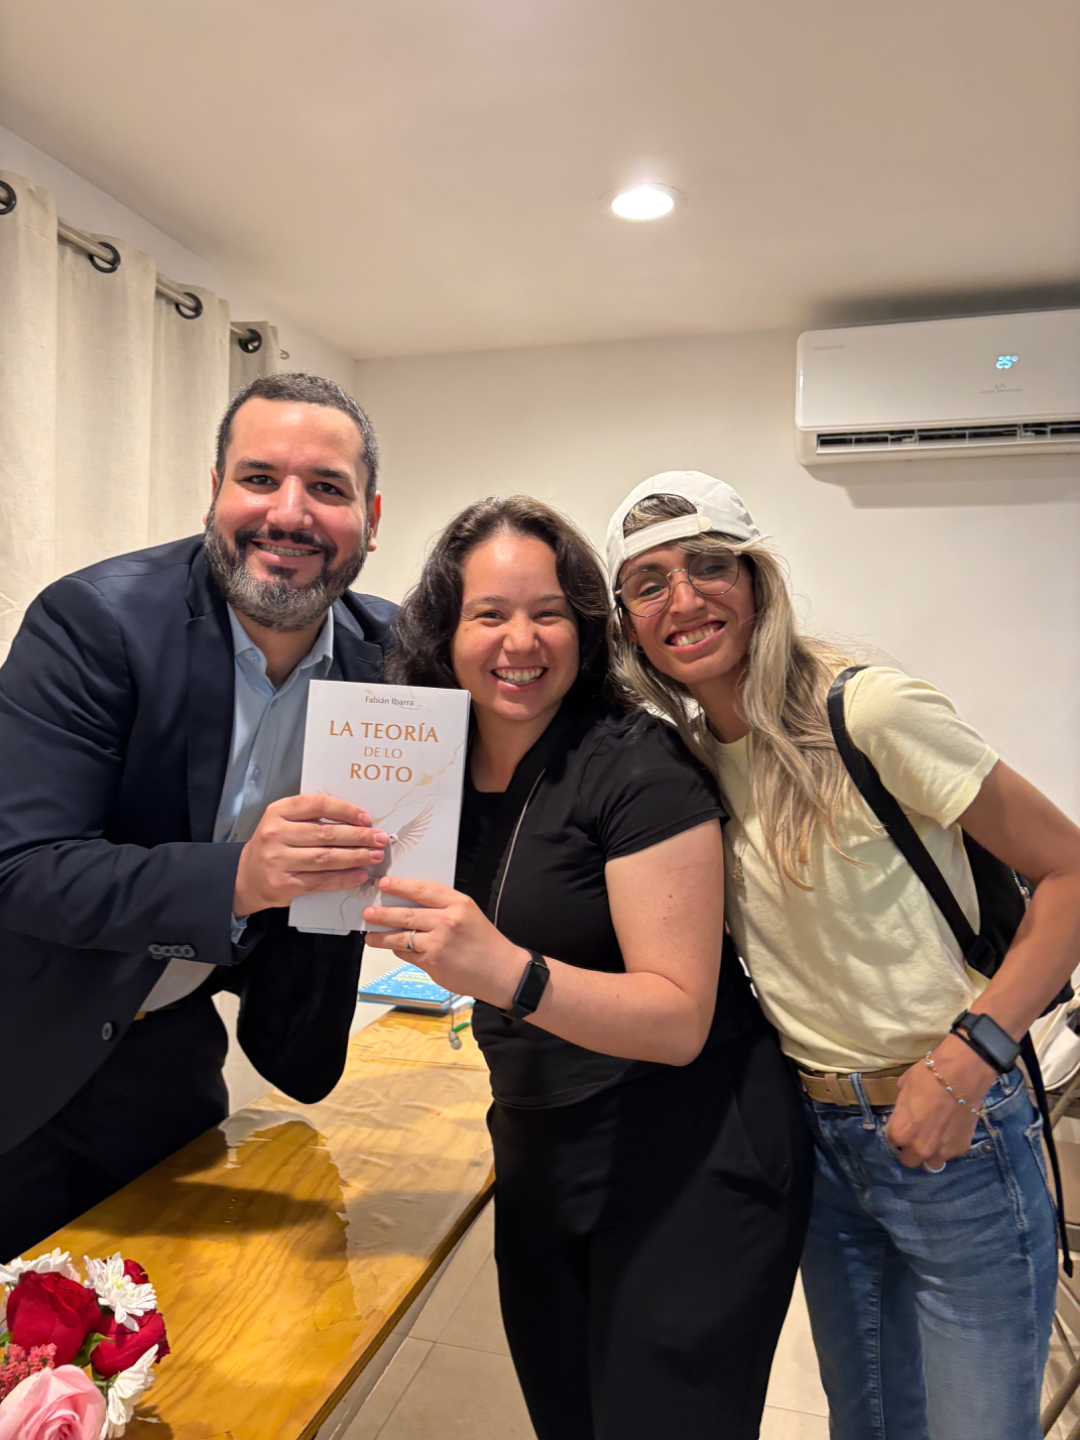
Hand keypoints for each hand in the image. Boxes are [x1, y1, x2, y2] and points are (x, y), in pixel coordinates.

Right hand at [233, 793, 388, 914]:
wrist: (246, 877)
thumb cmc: (273, 845)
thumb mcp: (283, 821)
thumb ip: (311, 817)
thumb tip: (356, 820)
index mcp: (278, 812)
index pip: (317, 805)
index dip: (345, 810)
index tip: (366, 817)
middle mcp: (275, 834)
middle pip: (326, 834)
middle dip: (358, 836)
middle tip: (379, 838)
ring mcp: (278, 860)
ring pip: (326, 858)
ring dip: (355, 857)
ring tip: (375, 856)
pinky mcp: (284, 884)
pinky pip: (320, 881)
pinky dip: (343, 879)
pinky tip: (360, 875)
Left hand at [363, 876, 525, 1008]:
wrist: (500, 972)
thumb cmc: (484, 942)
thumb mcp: (468, 914)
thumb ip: (443, 908)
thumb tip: (410, 904)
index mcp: (458, 904)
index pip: (423, 890)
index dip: (401, 886)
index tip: (384, 884)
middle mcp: (448, 921)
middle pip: (407, 914)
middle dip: (383, 914)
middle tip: (368, 912)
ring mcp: (439, 944)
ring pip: (402, 937)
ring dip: (382, 937)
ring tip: (370, 936)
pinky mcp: (433, 963)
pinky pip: (408, 955)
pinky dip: (399, 951)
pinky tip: (392, 949)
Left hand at [885, 1034, 995, 1168]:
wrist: (961, 1075)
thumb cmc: (927, 1077)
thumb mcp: (903, 1088)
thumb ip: (902, 1108)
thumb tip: (904, 1111)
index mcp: (900, 1133)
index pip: (891, 1142)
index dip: (896, 1133)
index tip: (902, 1126)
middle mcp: (919, 1148)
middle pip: (909, 1160)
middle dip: (909, 1149)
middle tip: (916, 1134)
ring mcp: (942, 1151)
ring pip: (931, 1163)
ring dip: (929, 1153)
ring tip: (934, 1137)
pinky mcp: (961, 1148)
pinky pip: (949, 1153)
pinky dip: (948, 1146)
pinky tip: (951, 1130)